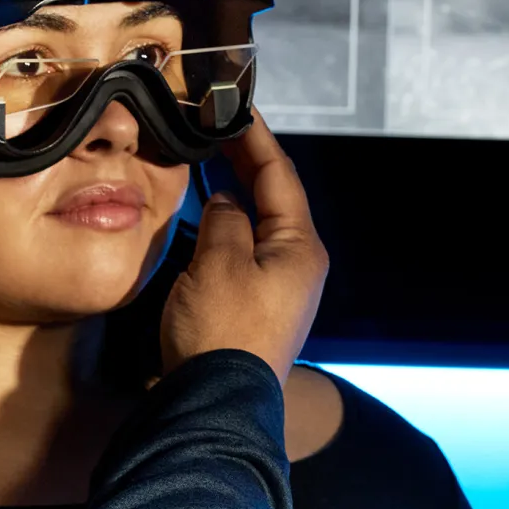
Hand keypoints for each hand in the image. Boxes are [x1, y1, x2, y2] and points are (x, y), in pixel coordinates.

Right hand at [158, 113, 329, 384]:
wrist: (214, 401)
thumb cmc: (222, 330)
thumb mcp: (219, 260)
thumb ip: (226, 219)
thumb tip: (227, 204)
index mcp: (300, 247)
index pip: (279, 175)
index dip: (256, 138)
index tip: (237, 107)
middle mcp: (298, 264)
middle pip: (274, 198)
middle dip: (246, 161)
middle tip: (218, 125)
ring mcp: (280, 287)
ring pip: (259, 223)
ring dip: (236, 192)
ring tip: (211, 161)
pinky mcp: (257, 306)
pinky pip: (245, 249)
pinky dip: (228, 223)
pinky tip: (208, 216)